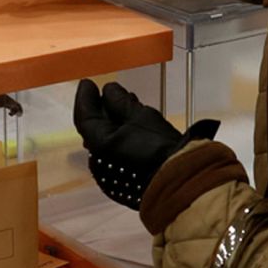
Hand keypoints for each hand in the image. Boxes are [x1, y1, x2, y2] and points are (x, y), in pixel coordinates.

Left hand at [73, 79, 219, 208]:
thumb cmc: (163, 150)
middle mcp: (98, 163)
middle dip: (101, 110)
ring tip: (126, 108)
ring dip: (113, 124)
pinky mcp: (122, 184)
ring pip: (106, 143)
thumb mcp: (141, 116)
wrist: (183, 182)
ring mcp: (109, 176)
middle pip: (94, 129)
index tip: (87, 84)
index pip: (84, 116)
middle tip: (106, 94)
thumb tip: (109, 90)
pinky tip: (132, 130)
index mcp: (99, 145)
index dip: (85, 97)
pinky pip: (114, 155)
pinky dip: (120, 140)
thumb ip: (120, 101)